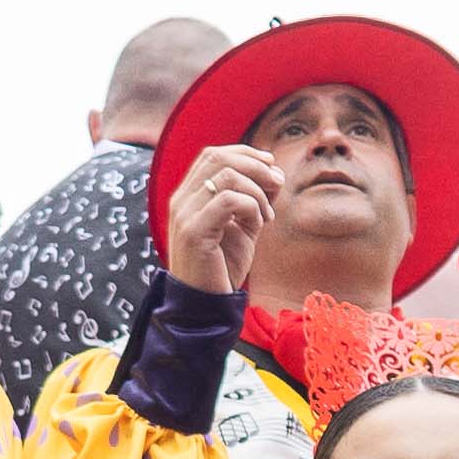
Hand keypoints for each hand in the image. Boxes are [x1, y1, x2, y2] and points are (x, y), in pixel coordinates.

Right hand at [163, 143, 279, 298]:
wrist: (205, 305)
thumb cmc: (222, 267)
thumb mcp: (243, 226)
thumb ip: (254, 199)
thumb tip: (274, 171)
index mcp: (188, 196)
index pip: (212, 155)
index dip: (245, 153)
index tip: (271, 164)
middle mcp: (181, 201)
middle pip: (219, 158)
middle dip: (255, 166)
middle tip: (277, 185)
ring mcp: (184, 215)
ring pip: (226, 175)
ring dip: (257, 190)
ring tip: (268, 215)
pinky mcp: (193, 232)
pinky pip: (228, 200)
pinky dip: (252, 207)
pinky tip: (259, 226)